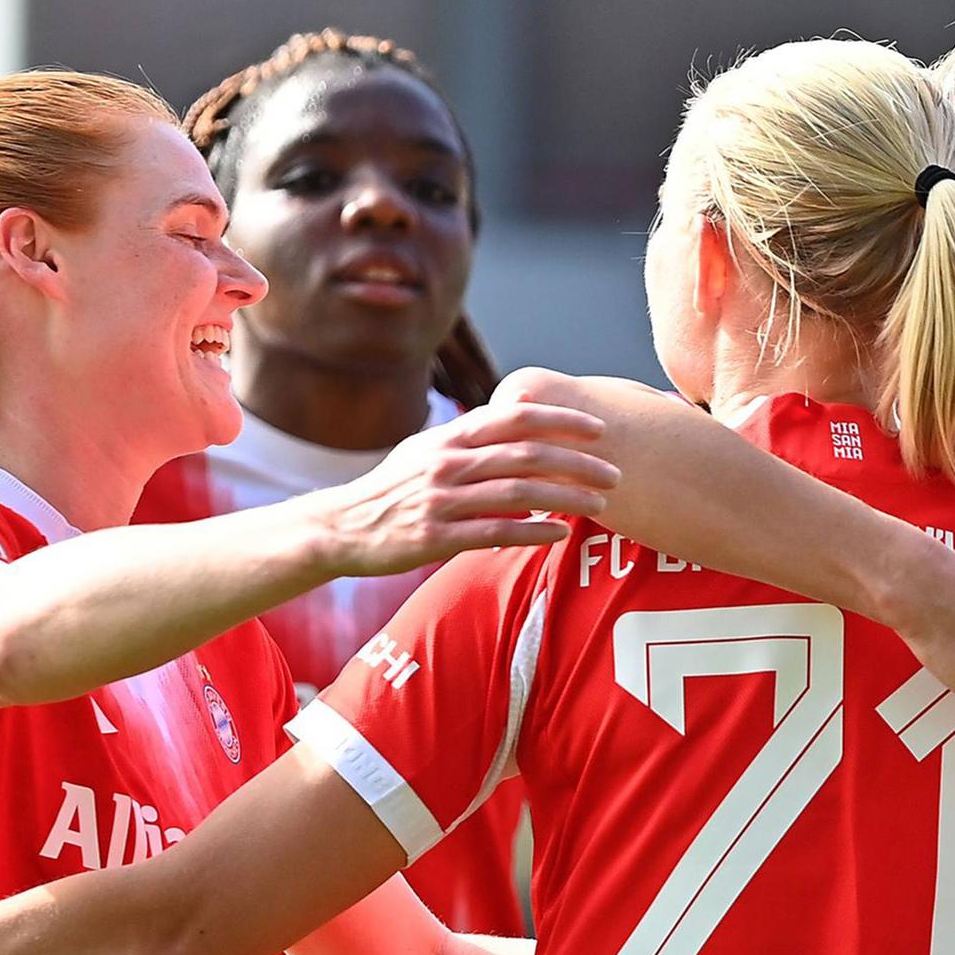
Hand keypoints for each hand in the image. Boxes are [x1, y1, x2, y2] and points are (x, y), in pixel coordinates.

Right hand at [316, 402, 619, 576]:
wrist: (340, 528)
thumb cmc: (391, 490)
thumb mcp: (424, 451)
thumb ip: (469, 440)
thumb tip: (514, 425)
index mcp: (449, 438)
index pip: (515, 417)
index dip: (560, 420)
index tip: (597, 429)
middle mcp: (447, 463)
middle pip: (526, 454)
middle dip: (577, 462)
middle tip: (614, 472)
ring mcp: (441, 500)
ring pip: (518, 494)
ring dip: (566, 497)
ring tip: (599, 504)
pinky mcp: (435, 538)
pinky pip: (496, 532)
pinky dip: (534, 532)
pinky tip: (560, 534)